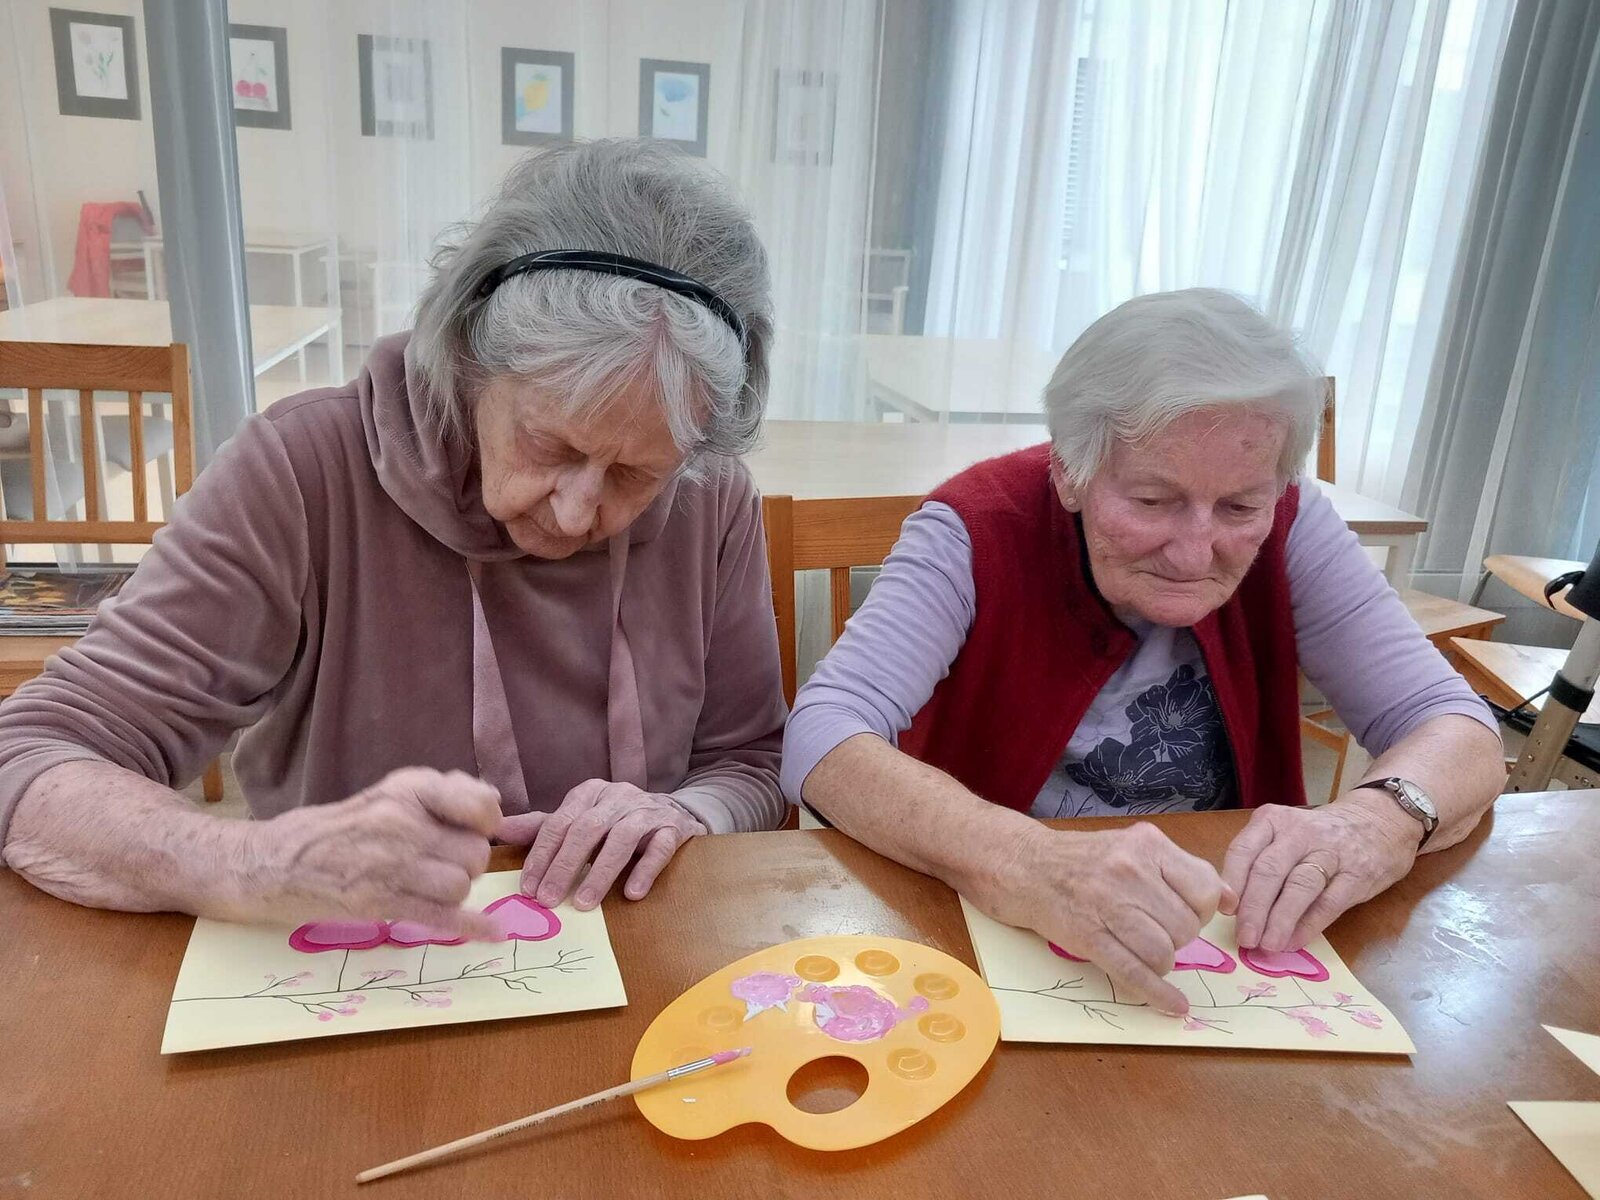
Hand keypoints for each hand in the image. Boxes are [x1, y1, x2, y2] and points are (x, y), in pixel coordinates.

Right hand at [244, 767, 499, 937]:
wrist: (277, 863)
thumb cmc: (341, 829)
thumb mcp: (391, 793)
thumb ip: (445, 790)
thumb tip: (495, 800)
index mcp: (409, 789)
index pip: (480, 806)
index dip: (486, 824)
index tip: (476, 831)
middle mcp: (403, 822)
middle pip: (475, 853)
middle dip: (466, 863)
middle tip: (438, 865)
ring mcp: (391, 864)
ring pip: (461, 886)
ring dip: (451, 892)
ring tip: (424, 886)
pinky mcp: (379, 903)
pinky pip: (443, 916)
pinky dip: (472, 928)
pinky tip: (494, 934)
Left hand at [498, 780, 705, 909]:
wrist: (674, 812)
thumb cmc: (616, 822)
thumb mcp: (579, 820)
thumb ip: (542, 828)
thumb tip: (499, 830)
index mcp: (590, 793)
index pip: (559, 822)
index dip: (541, 855)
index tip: (527, 888)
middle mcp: (617, 797)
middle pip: (586, 829)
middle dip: (564, 866)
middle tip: (547, 900)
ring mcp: (647, 811)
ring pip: (622, 839)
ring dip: (600, 873)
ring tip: (583, 904)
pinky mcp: (673, 828)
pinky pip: (660, 848)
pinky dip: (645, 870)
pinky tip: (632, 893)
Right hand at [989, 822, 1234, 1015]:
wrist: (1022, 865)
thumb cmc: (1082, 860)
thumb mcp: (1134, 847)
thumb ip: (1181, 870)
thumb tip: (1231, 900)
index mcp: (1146, 844)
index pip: (1204, 889)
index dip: (1201, 911)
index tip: (1186, 914)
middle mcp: (1129, 869)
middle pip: (1184, 926)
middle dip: (1178, 939)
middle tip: (1156, 931)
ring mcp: (1106, 903)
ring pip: (1163, 952)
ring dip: (1162, 961)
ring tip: (1144, 950)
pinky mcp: (1087, 936)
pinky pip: (1134, 972)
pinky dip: (1158, 994)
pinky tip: (1173, 1005)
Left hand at [1222, 794, 1422, 952]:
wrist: (1378, 823)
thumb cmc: (1317, 837)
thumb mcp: (1284, 835)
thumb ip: (1259, 862)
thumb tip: (1233, 909)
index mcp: (1273, 821)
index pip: (1244, 849)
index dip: (1232, 881)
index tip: (1225, 909)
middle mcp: (1299, 833)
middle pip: (1270, 871)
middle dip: (1254, 908)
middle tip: (1244, 938)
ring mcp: (1330, 853)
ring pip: (1299, 887)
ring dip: (1280, 920)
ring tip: (1267, 945)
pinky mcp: (1356, 875)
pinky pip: (1328, 903)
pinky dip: (1308, 926)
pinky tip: (1294, 942)